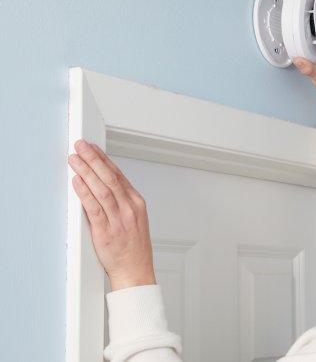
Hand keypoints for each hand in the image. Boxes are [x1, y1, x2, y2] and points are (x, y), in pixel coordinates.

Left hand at [68, 139, 155, 290]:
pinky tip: (77, 182)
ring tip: (75, 159)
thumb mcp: (133, 220)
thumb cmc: (134, 249)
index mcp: (137, 204)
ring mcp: (119, 219)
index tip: (92, 148)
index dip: (104, 159)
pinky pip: (94, 208)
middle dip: (94, 159)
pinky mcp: (106, 232)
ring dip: (87, 171)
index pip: (119, 175)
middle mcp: (129, 209)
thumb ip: (119, 202)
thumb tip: (100, 186)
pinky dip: (85, 193)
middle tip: (81, 146)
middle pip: (110, 177)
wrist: (136, 272)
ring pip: (102, 189)